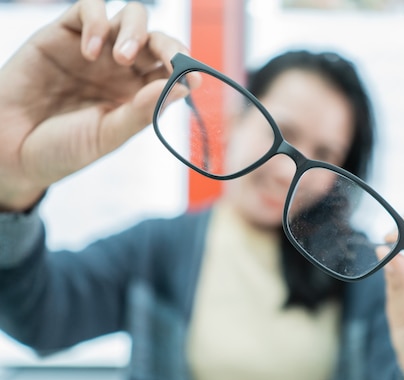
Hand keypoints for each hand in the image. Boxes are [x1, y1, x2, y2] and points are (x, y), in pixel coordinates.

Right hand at [0, 0, 194, 210]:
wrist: (10, 150)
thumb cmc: (62, 147)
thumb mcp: (107, 135)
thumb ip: (142, 111)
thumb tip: (183, 88)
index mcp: (138, 94)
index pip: (172, 71)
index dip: (186, 70)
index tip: (194, 79)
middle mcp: (121, 68)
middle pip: (158, 40)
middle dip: (170, 46)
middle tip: (169, 60)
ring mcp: (95, 49)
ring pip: (132, 17)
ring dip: (136, 31)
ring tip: (122, 58)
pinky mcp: (63, 34)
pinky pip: (88, 9)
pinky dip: (97, 22)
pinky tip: (91, 52)